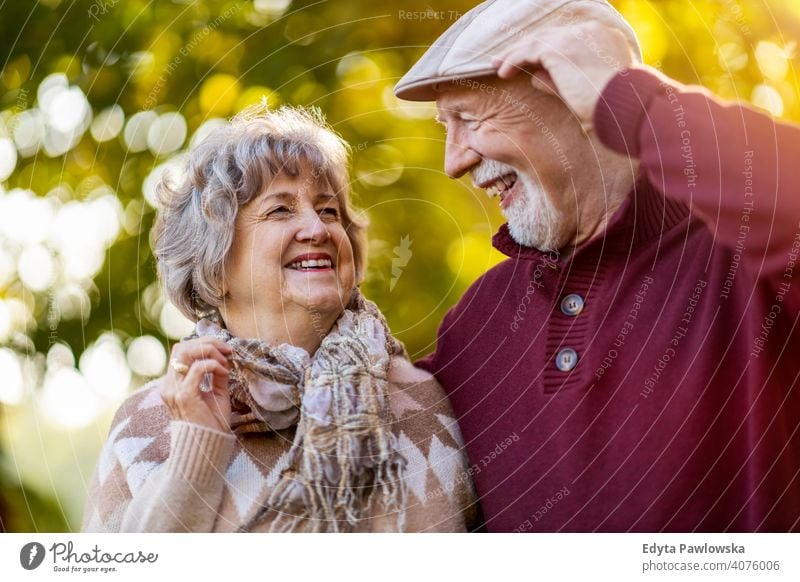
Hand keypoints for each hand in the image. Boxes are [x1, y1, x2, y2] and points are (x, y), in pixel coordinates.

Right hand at [161, 337, 232, 432]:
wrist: (208, 447)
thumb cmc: (212, 422)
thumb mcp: (216, 393)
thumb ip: (217, 375)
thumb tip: (224, 357)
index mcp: (173, 383)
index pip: (181, 351)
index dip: (203, 343)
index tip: (224, 349)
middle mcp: (169, 385)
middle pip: (181, 347)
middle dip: (207, 342)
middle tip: (227, 350)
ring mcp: (174, 390)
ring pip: (186, 353)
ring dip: (209, 350)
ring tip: (225, 360)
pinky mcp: (184, 396)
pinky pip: (196, 368)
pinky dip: (212, 364)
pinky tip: (224, 371)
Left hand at [493, 21, 635, 128]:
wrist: (626, 106)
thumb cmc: (615, 109)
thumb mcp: (586, 93)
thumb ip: (559, 82)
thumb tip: (534, 78)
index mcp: (604, 39)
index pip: (568, 41)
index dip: (546, 52)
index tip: (532, 64)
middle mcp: (590, 32)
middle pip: (550, 37)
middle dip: (526, 50)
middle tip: (505, 62)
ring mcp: (575, 37)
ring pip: (536, 42)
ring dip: (514, 55)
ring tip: (499, 68)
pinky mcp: (560, 49)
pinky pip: (528, 51)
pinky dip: (513, 60)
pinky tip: (504, 73)